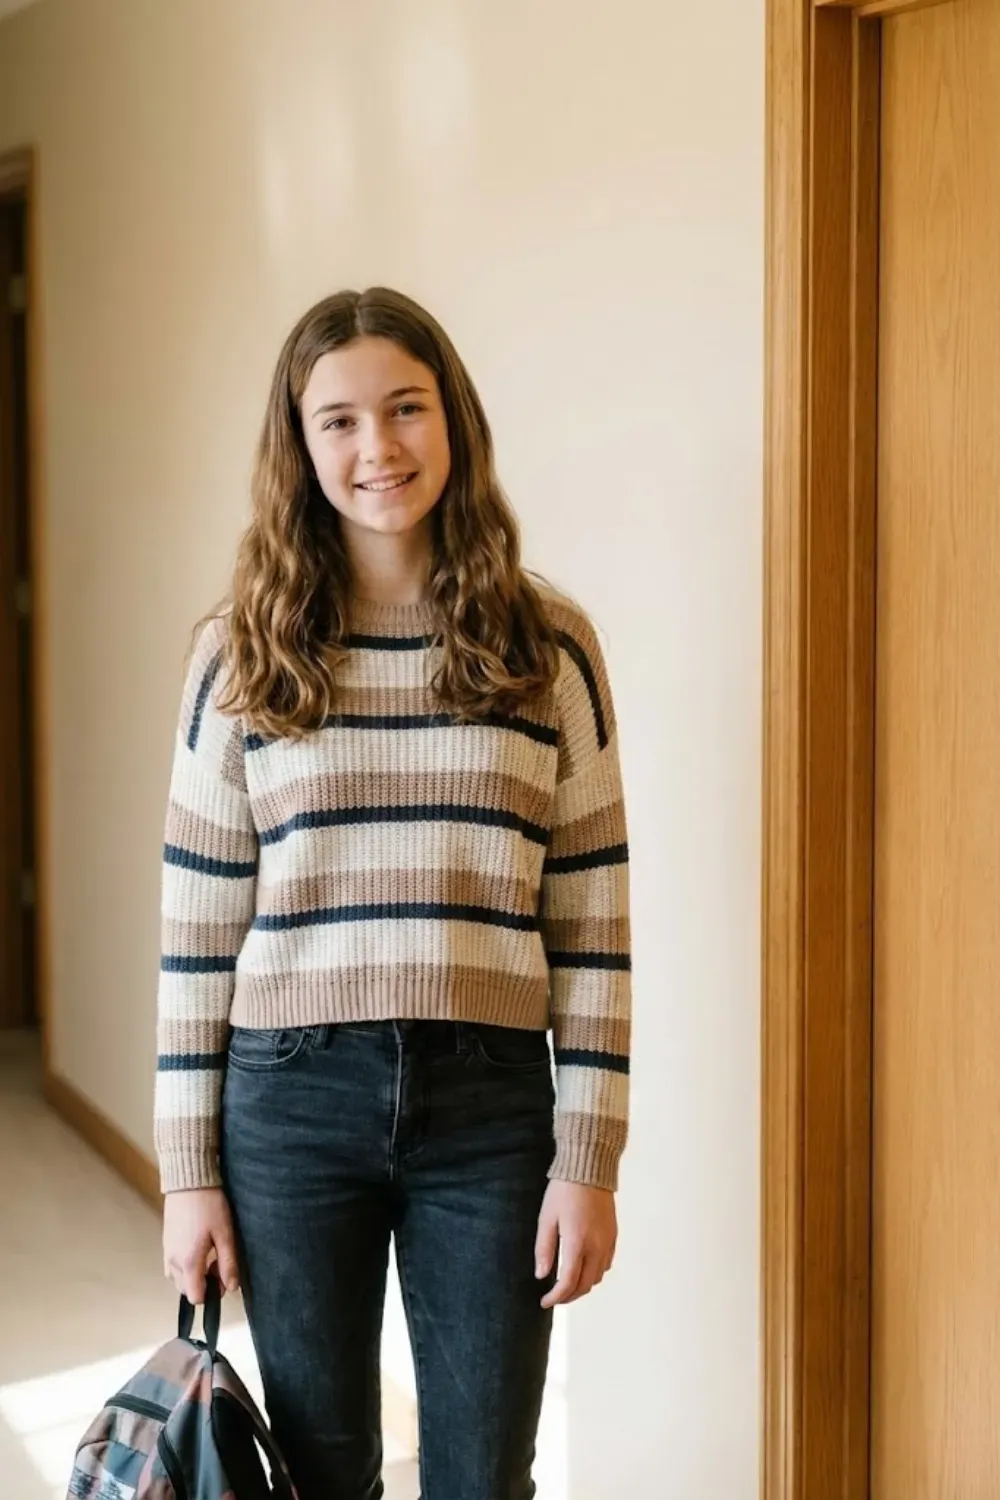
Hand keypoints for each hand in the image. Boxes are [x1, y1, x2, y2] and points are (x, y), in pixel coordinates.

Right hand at [163, 1187, 239, 1304]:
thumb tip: (231, 1288)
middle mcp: (173, 1261)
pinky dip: (184, 1265)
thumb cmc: (209, 1205)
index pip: (195, 1297)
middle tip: (217, 1262)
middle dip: (203, 1284)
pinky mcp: (165, 1241)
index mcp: (188, 1262)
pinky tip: (198, 1246)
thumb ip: (228, 1263)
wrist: (189, 1181)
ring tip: (208, 1253)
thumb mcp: (225, 1234)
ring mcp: (167, 1251)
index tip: (222, 1276)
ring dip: (193, 1275)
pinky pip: (172, 1265)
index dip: (212, 1293)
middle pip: (186, 1290)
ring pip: (178, 1278)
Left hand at [534, 1180, 617, 1307]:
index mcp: (577, 1243)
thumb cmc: (563, 1191)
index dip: (556, 1297)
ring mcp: (607, 1241)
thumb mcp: (546, 1218)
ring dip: (582, 1286)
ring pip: (597, 1277)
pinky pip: (606, 1264)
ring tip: (567, 1284)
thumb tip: (542, 1275)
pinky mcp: (613, 1235)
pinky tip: (583, 1267)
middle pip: (585, 1285)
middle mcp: (596, 1246)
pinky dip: (594, 1273)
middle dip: (569, 1296)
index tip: (544, 1301)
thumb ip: (544, 1248)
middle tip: (554, 1297)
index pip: (568, 1282)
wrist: (589, 1167)